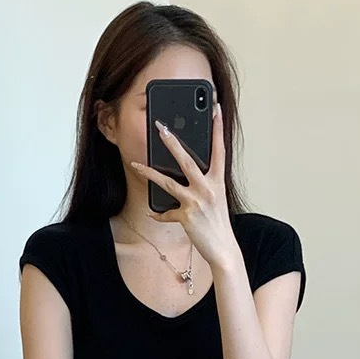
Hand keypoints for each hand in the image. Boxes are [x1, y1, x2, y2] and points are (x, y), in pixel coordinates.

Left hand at [129, 103, 238, 268]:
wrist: (223, 249)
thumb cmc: (219, 223)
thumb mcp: (216, 199)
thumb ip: (205, 184)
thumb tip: (189, 172)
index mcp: (217, 181)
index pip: (219, 150)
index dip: (217, 128)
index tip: (215, 109)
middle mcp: (208, 189)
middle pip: (187, 160)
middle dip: (172, 143)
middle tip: (161, 127)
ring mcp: (196, 202)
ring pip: (168, 182)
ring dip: (150, 173)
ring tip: (136, 164)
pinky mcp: (186, 216)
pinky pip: (166, 213)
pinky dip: (159, 214)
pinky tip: (153, 213)